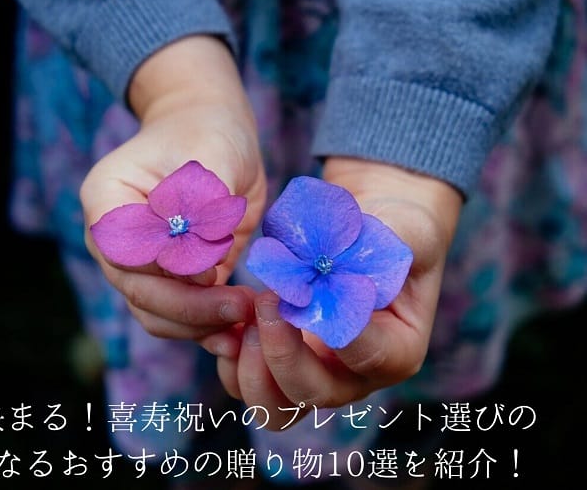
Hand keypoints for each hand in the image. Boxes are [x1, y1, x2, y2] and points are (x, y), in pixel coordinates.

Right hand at [81, 36, 266, 340]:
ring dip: (200, 325)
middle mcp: (115, 241)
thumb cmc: (207, 134)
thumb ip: (203, 203)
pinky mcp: (173, 281)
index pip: (124, 252)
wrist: (214, 136)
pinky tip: (240, 332)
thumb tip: (198, 265)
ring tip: (246, 319)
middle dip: (190, 308)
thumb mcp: (211, 154)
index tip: (212, 272)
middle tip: (241, 308)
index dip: (165, 271)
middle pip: (138, 291)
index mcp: (107, 201)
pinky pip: (181, 317)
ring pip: (156, 314)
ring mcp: (141, 265)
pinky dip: (208, 327)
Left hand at [214, 157, 461, 427]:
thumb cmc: (394, 227)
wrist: (365, 230)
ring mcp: (315, 375)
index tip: (307, 288)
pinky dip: (230, 357)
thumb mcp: (403, 227)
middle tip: (265, 299)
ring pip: (273, 407)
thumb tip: (331, 266)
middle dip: (279, 352)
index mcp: (397, 349)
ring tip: (247, 314)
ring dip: (250, 364)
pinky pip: (244, 384)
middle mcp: (355, 376)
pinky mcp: (279, 364)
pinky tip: (230, 317)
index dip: (329, 326)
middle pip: (310, 393)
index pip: (365, 355)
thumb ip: (383, 247)